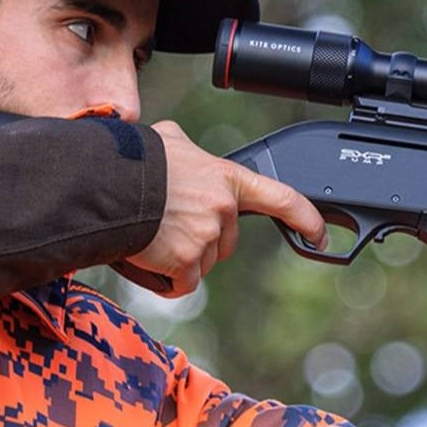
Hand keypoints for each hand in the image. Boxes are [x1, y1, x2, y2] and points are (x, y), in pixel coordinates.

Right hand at [124, 121, 326, 297]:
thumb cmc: (132, 160)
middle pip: (225, 243)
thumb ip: (187, 152)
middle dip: (200, 241)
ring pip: (199, 265)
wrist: (106, 184)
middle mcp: (224, 209)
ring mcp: (207, 237)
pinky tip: (145, 256)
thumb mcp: (168, 142)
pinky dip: (163, 278)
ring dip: (177, 259)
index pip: (282, 199)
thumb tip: (179, 148)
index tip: (320, 235)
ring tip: (150, 234)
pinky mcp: (186, 264)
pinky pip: (180, 284)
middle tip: (167, 225)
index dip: (306, 219)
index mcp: (227, 179)